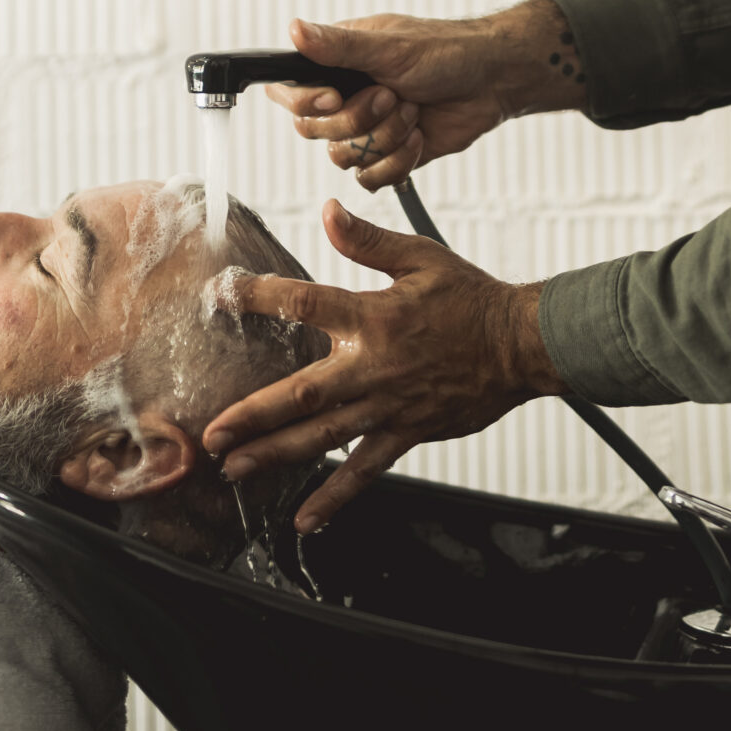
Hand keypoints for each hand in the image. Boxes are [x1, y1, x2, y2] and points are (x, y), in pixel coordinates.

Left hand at [201, 197, 563, 530]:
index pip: (304, 303)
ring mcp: (389, 407)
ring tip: (234, 469)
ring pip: (323, 438)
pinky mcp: (407, 434)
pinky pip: (364, 471)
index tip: (221, 293)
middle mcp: (373, 366)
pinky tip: (304, 520)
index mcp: (373, 316)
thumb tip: (328, 210)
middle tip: (211, 435)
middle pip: (301, 395)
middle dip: (252, 416)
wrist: (520, 346)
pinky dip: (334, 497)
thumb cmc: (470, 297)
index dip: (259, 296)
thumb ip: (367, 241)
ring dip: (276, 456)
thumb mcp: (419, 257)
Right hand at [267, 0, 587, 192]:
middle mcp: (345, 96)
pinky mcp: (387, 155)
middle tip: (391, 96)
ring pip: (343, 158)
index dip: (307, 102)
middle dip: (358, 119)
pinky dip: (396, 162)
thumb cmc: (445, 52)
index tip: (336, 96)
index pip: (290, 92)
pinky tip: (418, 137)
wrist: (493, 82)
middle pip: (315, 131)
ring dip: (383, 139)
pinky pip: (369, 178)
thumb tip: (294, 29)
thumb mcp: (390, 46)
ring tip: (413, 112)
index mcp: (336, 64)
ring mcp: (366, 128)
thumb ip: (339, 45)